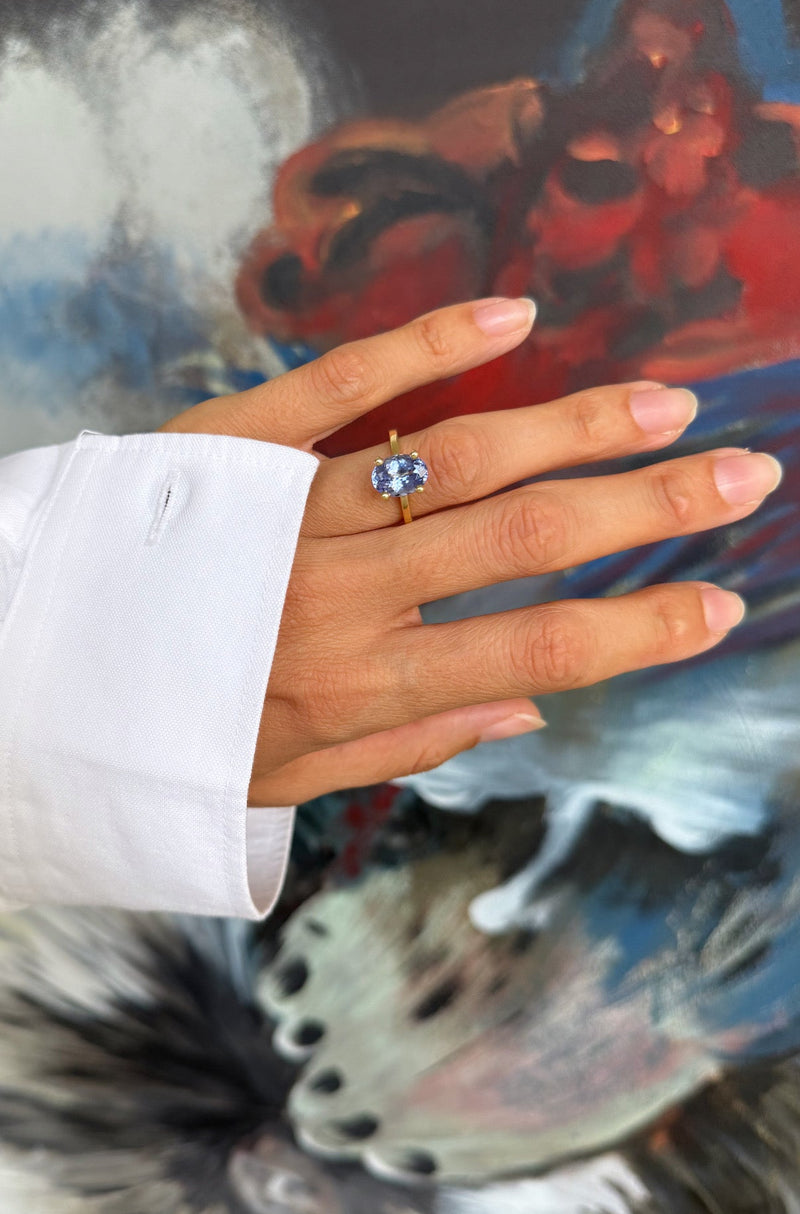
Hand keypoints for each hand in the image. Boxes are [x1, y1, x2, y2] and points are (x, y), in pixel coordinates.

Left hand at [160, 298, 781, 805]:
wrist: (27, 674)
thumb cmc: (170, 734)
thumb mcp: (290, 771)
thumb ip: (412, 741)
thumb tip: (529, 701)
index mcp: (359, 683)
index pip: (534, 649)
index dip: (637, 629)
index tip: (718, 603)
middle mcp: (339, 594)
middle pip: (522, 537)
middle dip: (647, 507)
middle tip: (742, 474)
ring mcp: (289, 510)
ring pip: (456, 457)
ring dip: (573, 426)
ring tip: (665, 409)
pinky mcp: (235, 445)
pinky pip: (342, 384)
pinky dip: (430, 345)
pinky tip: (516, 318)